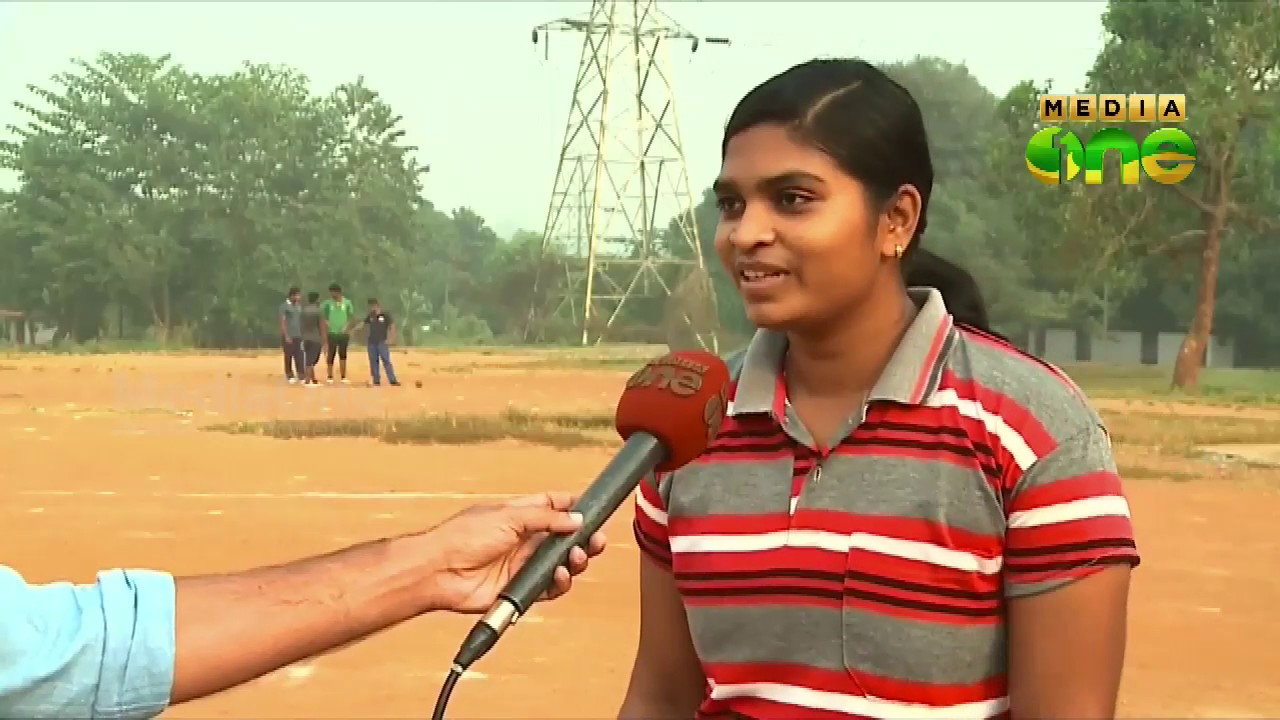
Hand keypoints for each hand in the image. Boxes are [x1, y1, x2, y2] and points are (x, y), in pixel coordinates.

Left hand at [416, 493, 606, 613]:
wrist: (440, 570)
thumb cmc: (464, 536)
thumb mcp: (509, 516)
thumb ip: (546, 517)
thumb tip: (577, 519)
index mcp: (520, 515)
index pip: (554, 506)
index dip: (573, 507)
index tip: (593, 509)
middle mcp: (524, 539)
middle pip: (564, 538)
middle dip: (584, 538)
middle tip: (597, 540)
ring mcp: (523, 564)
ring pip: (562, 564)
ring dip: (575, 560)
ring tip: (577, 557)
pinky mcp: (520, 589)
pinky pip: (549, 588)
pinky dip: (560, 582)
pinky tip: (560, 575)